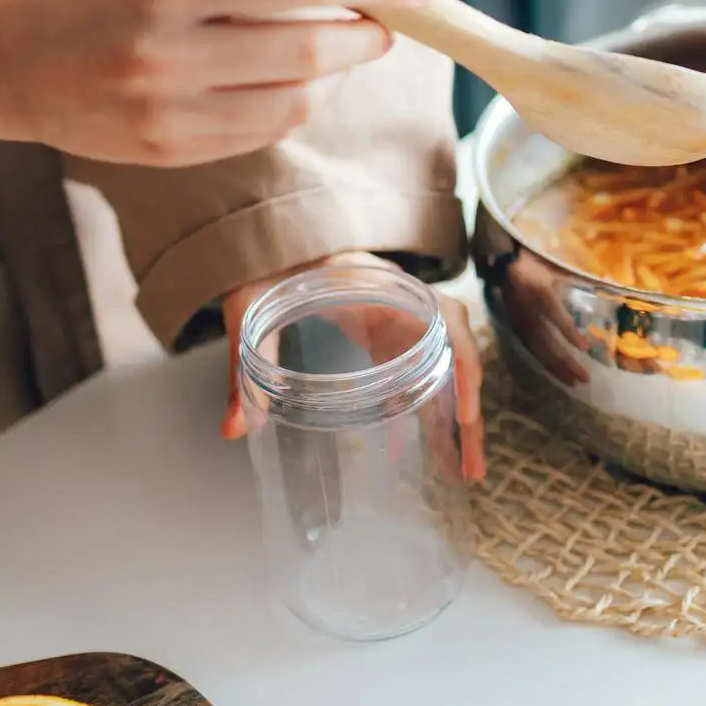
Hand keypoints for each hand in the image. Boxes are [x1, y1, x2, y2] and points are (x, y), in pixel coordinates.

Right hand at [0, 0, 433, 166]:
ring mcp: (169, 113)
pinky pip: (263, 133)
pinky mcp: (169, 154)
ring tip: (342, 50)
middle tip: (386, 21)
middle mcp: (169, 54)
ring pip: (296, 102)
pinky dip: (295, 106)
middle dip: (367, 35)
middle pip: (310, 51)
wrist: (3, 61)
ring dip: (337, 76)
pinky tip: (293, 84)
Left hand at [219, 253, 485, 480]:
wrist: (258, 237)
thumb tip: (234, 429)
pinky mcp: (380, 328)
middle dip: (468, 411)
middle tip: (471, 467)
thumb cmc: (260, 264)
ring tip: (458, 468)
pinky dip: (416, 406)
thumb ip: (244, 368)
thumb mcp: (249, 311)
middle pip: (454, 353)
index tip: (467, 411)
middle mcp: (397, 298)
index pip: (444, 317)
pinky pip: (412, 369)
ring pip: (440, 365)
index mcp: (377, 283)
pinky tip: (406, 444)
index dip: (464, 363)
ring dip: (452, 415)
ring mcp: (393, 313)